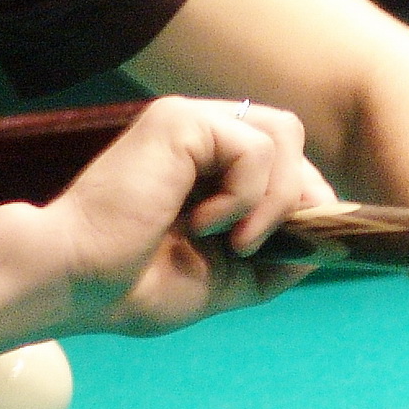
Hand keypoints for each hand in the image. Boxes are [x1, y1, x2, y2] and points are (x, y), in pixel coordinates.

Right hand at [46, 95, 334, 335]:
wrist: (78, 282)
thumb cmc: (133, 287)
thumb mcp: (228, 278)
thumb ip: (277, 256)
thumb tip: (330, 237)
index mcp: (206, 168)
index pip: (286, 162)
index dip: (304, 203)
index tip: (288, 250)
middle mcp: (199, 135)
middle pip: (292, 141)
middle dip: (298, 198)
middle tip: (259, 246)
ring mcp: (189, 123)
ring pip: (284, 135)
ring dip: (276, 197)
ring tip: (236, 238)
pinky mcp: (180, 120)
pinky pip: (255, 146)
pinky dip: (246, 194)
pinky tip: (204, 223)